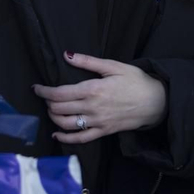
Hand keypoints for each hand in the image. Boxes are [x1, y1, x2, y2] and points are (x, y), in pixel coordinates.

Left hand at [33, 54, 166, 144]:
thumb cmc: (136, 80)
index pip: (59, 93)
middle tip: (44, 96)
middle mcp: (92, 108)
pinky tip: (56, 134)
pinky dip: (66, 138)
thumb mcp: (113, 66)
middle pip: (59, 108)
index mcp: (93, 89)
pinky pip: (81, 138)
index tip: (36, 88)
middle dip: (47, 103)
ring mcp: (98, 122)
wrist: (157, 102)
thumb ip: (88, 61)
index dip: (44, 91)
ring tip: (50, 110)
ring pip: (66, 124)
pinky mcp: (104, 132)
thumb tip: (66, 54)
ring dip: (53, 117)